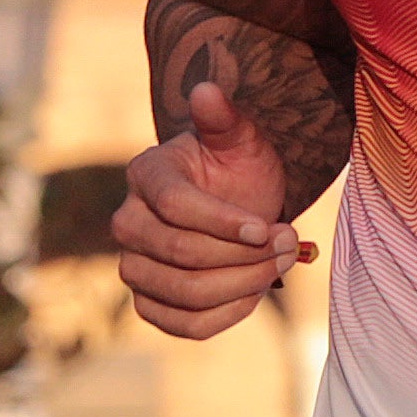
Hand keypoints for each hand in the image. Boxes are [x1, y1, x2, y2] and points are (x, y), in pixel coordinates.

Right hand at [115, 78, 312, 340]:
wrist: (236, 205)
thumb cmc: (237, 169)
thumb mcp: (241, 141)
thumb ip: (224, 119)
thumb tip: (207, 91)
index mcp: (144, 174)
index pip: (174, 206)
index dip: (224, 223)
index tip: (270, 227)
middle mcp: (127, 222)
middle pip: (180, 254)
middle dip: (244, 256)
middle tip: (290, 244)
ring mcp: (133, 266)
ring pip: (185, 293)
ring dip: (243, 284)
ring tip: (280, 264)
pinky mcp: (149, 303)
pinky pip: (185, 325)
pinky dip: (228, 314)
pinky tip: (256, 291)